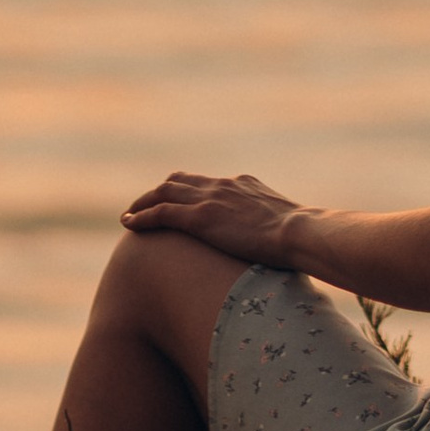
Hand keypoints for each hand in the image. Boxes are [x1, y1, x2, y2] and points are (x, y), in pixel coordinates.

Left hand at [121, 170, 306, 270]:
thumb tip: (282, 249)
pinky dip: (142, 217)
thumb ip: (274, 230)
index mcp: (243, 184)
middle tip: (143, 206)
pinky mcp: (201, 217)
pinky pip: (161, 213)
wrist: (299, 233)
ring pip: (164, 193)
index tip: (176, 202)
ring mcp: (210, 199)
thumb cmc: (301, 239)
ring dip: (143, 203)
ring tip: (129, 216)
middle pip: (180, 181)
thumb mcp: (286, 227)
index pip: (206, 182)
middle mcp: (222, 185)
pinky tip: (128, 225)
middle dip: (158, 192)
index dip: (187, 190)